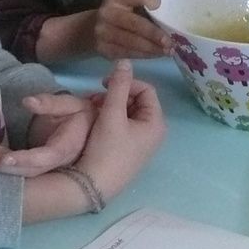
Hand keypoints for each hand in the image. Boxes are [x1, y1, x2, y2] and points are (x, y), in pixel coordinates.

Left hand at [0, 91, 92, 175]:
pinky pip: (14, 164)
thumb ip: (52, 103)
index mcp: (65, 149)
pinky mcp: (34, 163)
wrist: (90, 129)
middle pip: (24, 169)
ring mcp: (42, 166)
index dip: (24, 161)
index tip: (5, 160)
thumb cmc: (82, 114)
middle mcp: (52, 163)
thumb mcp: (73, 105)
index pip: (43, 159)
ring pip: (16, 169)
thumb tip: (27, 101)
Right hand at [76, 60, 166, 200]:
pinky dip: (110, 118)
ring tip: (93, 109)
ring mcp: (141, 142)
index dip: (126, 82)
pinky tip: (96, 121)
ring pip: (128, 112)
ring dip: (111, 106)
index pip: (146, 90)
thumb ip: (118, 86)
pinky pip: (123, 125)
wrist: (92, 187)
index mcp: (156, 123)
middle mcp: (153, 132)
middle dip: (117, 95)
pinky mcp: (129, 150)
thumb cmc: (106, 149)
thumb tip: (125, 61)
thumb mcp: (112, 114)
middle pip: (137, 101)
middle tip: (95, 99)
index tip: (103, 84)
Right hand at [92, 0, 169, 59]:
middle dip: (154, 34)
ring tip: (169, 50)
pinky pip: (128, 53)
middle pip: (135, 24)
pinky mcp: (104, 49)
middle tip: (170, 42)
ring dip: (153, 48)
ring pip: (132, 42)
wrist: (94, 27)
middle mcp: (107, 13)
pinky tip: (157, 54)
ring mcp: (103, 33)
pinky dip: (145, 55)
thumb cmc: (120, 6)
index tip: (160, 6)